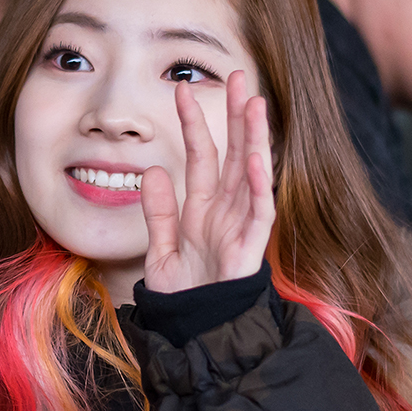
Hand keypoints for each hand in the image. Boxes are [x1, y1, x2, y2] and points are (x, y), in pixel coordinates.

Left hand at [141, 70, 274, 292]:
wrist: (194, 334)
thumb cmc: (184, 298)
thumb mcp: (161, 251)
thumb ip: (159, 213)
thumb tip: (152, 171)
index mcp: (202, 210)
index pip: (201, 156)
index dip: (194, 123)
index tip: (182, 90)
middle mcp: (225, 213)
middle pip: (233, 154)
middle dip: (236, 115)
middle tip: (238, 75)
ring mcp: (240, 228)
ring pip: (252, 173)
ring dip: (254, 138)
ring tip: (254, 102)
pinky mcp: (250, 249)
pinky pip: (259, 212)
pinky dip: (258, 185)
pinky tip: (255, 157)